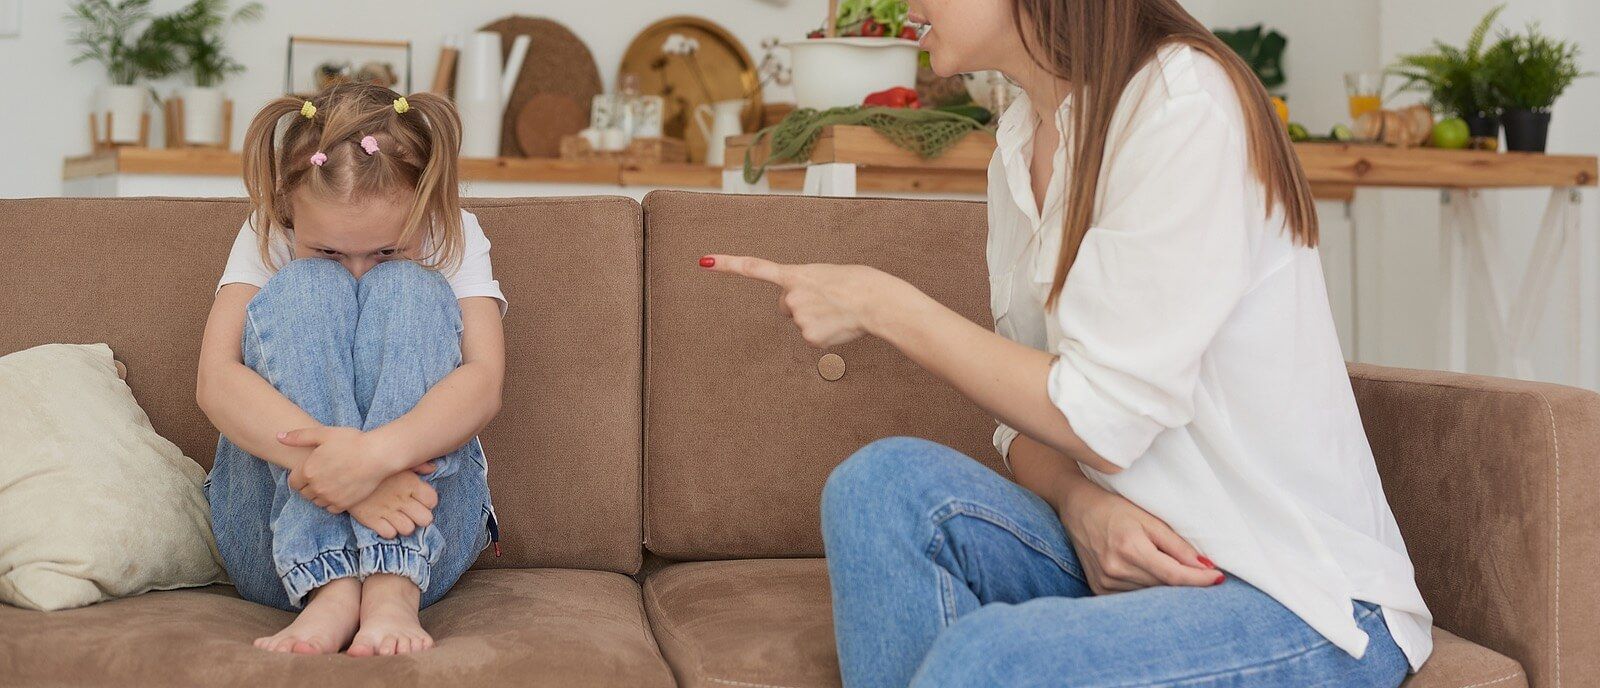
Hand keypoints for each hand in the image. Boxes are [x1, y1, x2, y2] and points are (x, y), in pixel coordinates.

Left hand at [281, 426, 393, 512]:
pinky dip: (333, 502)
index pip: (293, 482)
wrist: (378, 455)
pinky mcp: (343, 504)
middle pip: (304, 493)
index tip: (312, 470)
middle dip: (310, 486)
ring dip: (320, 495)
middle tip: (324, 475)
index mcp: (307, 471)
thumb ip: (299, 436)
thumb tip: (277, 436)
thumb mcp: (324, 433)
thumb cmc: (352, 441)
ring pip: (317, 502)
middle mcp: (316, 487)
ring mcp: (329, 497)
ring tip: (333, 482)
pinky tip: (341, 490)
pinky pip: (330, 508)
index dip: (300, 476)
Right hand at [348, 471, 438, 538]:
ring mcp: (386, 510)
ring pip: (408, 529)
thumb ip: (417, 464)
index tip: (421, 499)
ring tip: (398, 518)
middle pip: (426, 519)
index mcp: (410, 482)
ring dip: (405, 525)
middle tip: (411, 512)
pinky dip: (389, 530)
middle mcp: (401, 498)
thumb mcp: (396, 460)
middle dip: (420, 517)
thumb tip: (432, 468)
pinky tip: (385, 521)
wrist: (343, 469)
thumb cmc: (375, 464)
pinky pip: (389, 534)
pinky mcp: (370, 519)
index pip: (432, 500)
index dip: (428, 502)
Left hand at [700, 254, 911, 347]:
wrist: (875, 300)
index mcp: (795, 275)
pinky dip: (825, 333)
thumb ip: (804, 287)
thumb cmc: (856, 284)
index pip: (755, 268)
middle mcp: (790, 296)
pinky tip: (839, 324)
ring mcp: (798, 318)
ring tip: (837, 311)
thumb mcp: (824, 276)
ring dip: (816, 318)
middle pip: (786, 306)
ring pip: (800, 322)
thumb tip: (796, 311)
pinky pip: (812, 337)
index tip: (704, 261)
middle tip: (827, 300)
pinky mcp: (809, 336)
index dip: (728, 264)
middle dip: (802, 305)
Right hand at [1056, 480, 1221, 593]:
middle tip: (1204, 574)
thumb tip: (1205, 566)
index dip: (1199, 580)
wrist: (1078, 509)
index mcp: (1130, 548)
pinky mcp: (1099, 588)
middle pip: (1163, 587)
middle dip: (1186, 583)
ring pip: (1149, 595)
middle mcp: (1115, 569)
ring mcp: (1105, 582)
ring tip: (1175, 573)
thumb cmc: (1115, 509)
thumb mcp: (1149, 519)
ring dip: (1166, 588)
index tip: (1218, 578)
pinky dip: (1147, 590)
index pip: (1173, 574)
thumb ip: (1177, 545)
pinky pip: (1132, 597)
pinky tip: (1151, 578)